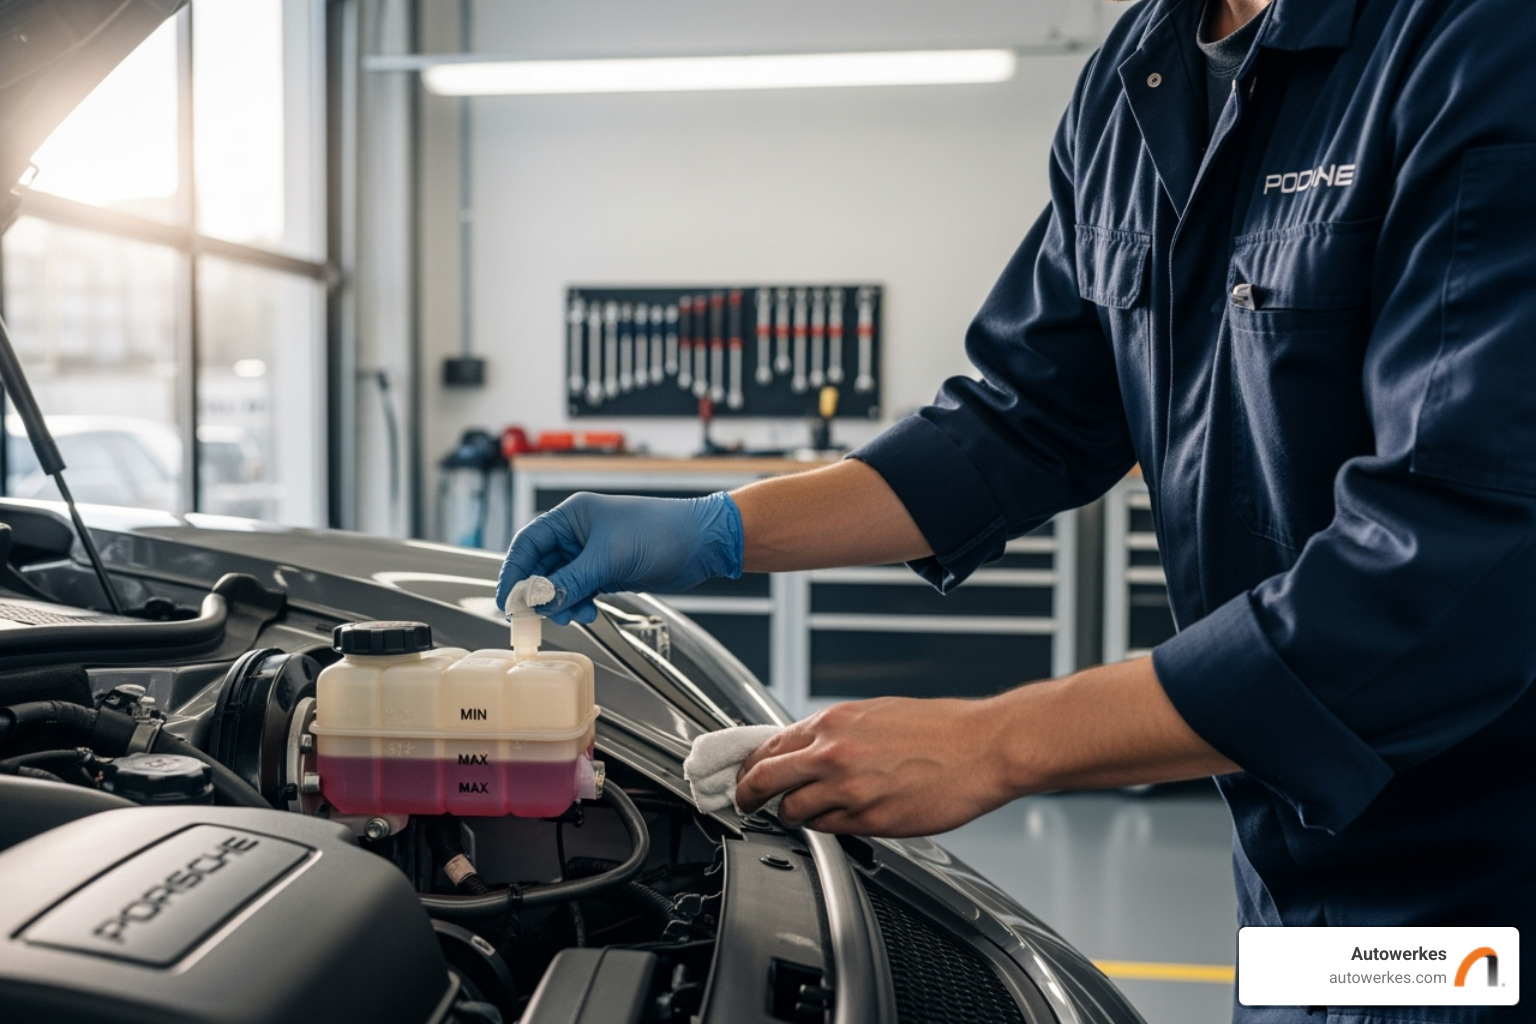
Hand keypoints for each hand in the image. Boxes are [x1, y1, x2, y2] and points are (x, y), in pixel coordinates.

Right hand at [496, 491, 742, 624]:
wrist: (701, 543)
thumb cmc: (660, 532)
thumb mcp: (609, 558)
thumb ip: (570, 581)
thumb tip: (538, 599)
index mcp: (572, 516)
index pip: (528, 543)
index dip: (515, 571)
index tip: (509, 600)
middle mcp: (578, 533)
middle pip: (541, 565)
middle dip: (539, 592)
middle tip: (538, 616)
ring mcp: (593, 553)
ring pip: (559, 582)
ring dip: (560, 601)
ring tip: (575, 613)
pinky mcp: (607, 570)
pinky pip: (578, 589)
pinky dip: (577, 603)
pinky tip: (587, 611)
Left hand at [735, 697, 1014, 836]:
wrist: (983, 747)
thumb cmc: (939, 729)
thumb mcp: (875, 713)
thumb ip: (835, 732)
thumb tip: (805, 747)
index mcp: (834, 723)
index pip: (769, 746)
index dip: (750, 766)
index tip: (744, 775)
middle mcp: (834, 755)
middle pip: (764, 780)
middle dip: (748, 796)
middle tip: (745, 804)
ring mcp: (850, 791)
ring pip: (794, 811)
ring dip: (793, 814)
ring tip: (803, 813)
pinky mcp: (871, 821)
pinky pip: (831, 829)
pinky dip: (828, 825)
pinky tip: (841, 817)